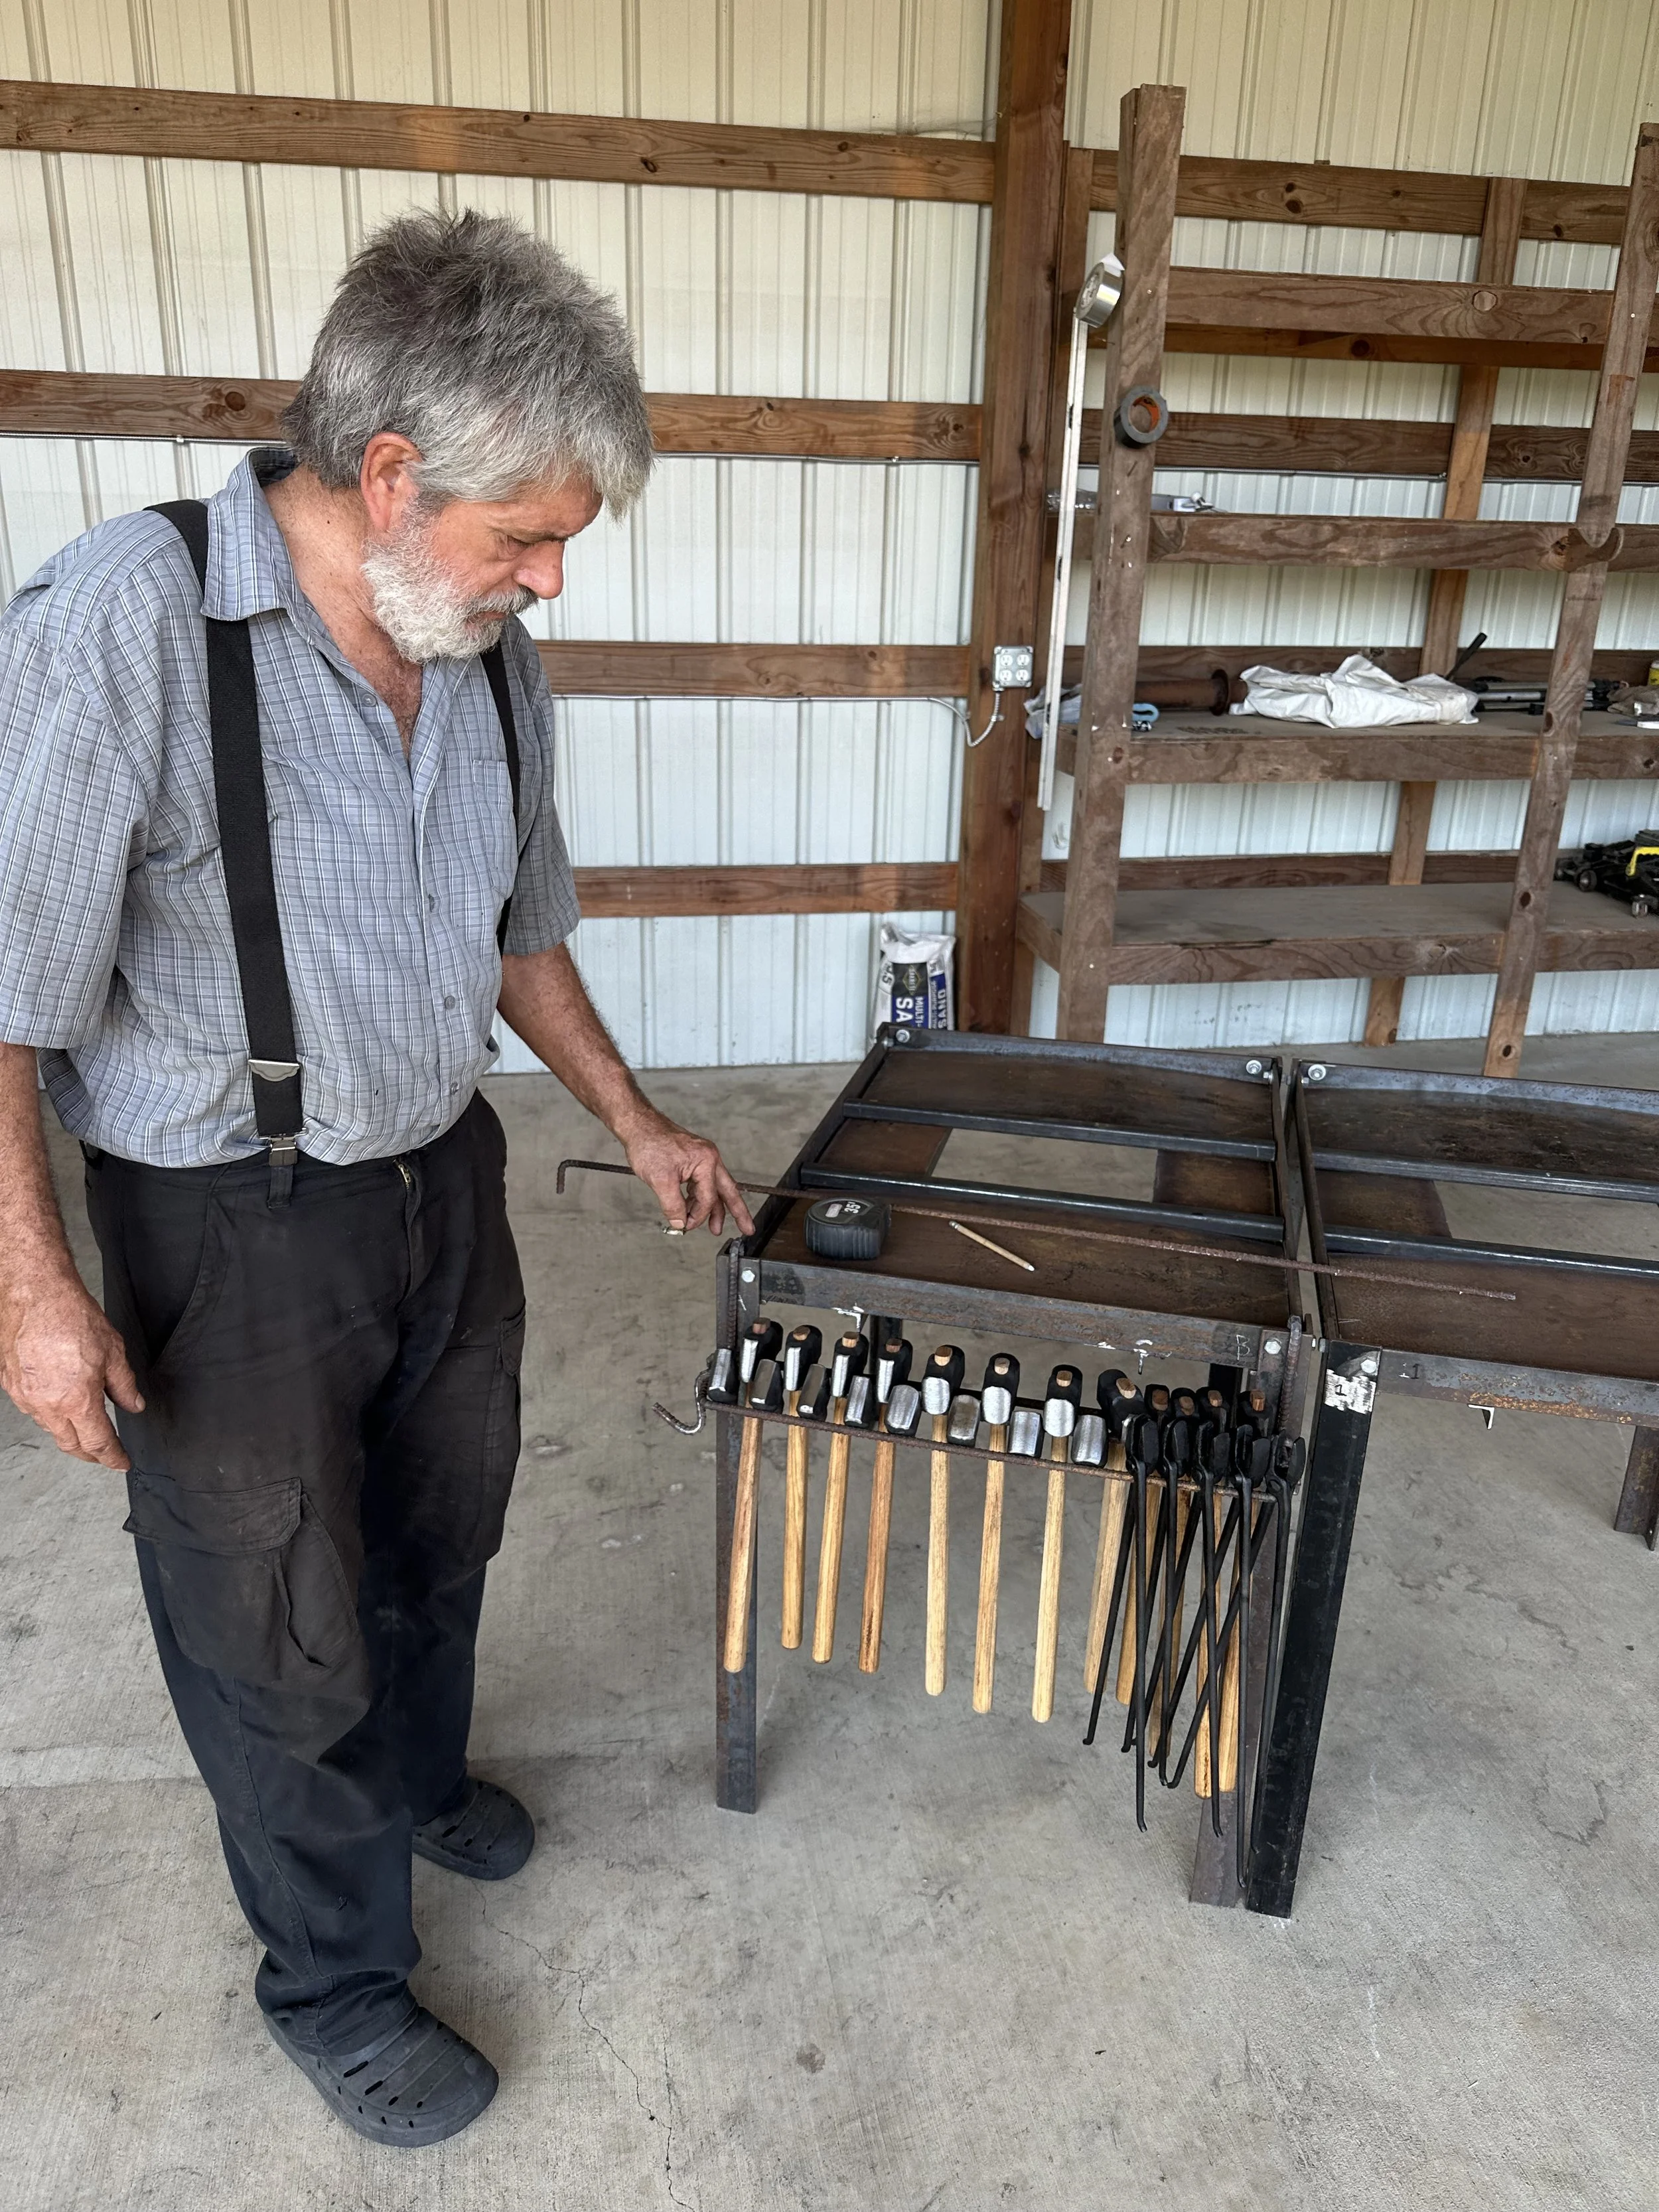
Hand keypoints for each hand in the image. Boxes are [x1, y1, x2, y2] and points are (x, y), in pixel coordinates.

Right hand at [0, 1275, 143, 1470]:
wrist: (35, 1294)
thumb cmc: (71, 1316)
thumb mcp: (113, 1351)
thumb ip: (125, 1385)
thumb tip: (134, 1405)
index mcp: (76, 1400)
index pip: (98, 1442)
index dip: (112, 1457)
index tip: (121, 1462)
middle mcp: (46, 1404)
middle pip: (70, 1443)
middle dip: (90, 1453)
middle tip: (105, 1454)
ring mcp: (24, 1396)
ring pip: (50, 1428)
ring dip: (69, 1434)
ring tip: (86, 1428)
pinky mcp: (10, 1385)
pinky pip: (33, 1410)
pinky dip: (50, 1415)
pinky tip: (61, 1406)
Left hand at [620, 1112, 755, 1236]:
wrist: (638, 1125)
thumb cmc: (649, 1143)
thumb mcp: (660, 1180)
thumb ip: (672, 1205)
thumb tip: (679, 1222)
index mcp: (706, 1161)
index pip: (708, 1198)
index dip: (697, 1216)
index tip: (686, 1226)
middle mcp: (709, 1158)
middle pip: (727, 1191)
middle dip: (737, 1212)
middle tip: (747, 1229)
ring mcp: (701, 1158)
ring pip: (713, 1188)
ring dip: (713, 1208)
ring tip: (715, 1226)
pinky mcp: (692, 1159)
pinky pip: (700, 1183)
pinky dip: (697, 1197)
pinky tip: (692, 1207)